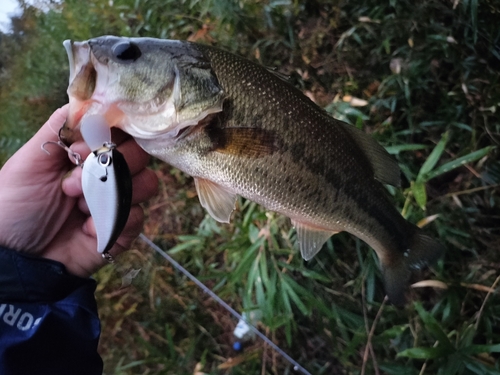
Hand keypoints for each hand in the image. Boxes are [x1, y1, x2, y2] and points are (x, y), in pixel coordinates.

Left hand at [0, 105, 157, 277]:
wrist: (14, 259)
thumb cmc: (15, 206)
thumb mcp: (30, 160)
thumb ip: (58, 126)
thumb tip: (89, 100)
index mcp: (88, 152)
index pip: (120, 130)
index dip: (110, 133)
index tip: (79, 148)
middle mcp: (108, 173)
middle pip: (141, 153)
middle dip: (110, 164)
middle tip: (71, 183)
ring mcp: (119, 201)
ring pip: (148, 182)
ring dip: (112, 194)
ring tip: (79, 208)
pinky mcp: (124, 229)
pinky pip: (139, 216)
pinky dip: (115, 220)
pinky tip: (88, 229)